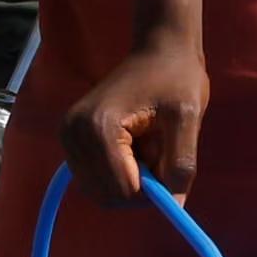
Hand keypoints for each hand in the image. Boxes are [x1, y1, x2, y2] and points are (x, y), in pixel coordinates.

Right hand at [61, 32, 210, 198]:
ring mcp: (68, 137)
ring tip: (147, 148)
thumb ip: (181, 164)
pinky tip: (135, 150)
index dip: (153, 192)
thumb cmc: (177, 78)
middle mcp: (73, 134)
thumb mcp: (187, 118)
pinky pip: (95, 179)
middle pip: (106, 196)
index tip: (171, 169)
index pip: (122, 190)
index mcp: (98, 127)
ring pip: (100, 191)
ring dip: (130, 182)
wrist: (159, 50)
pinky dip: (118, 175)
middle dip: (140, 189)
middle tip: (160, 157)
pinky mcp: (71, 140)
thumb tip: (174, 206)